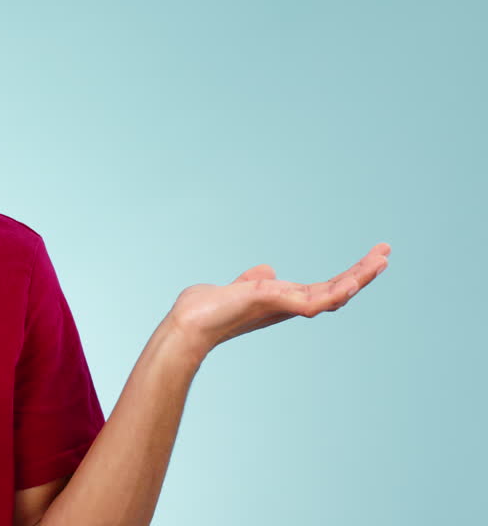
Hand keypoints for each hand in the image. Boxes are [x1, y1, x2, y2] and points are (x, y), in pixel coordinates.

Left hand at [168, 242, 390, 356]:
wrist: (189, 323)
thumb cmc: (208, 309)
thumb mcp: (238, 287)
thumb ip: (255, 280)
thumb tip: (268, 271)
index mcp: (284, 300)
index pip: (325, 287)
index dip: (348, 275)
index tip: (370, 258)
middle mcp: (289, 306)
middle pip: (336, 290)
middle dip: (363, 272)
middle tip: (386, 252)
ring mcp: (284, 306)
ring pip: (333, 295)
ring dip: (358, 278)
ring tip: (380, 261)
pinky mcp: (275, 304)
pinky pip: (313, 303)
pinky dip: (334, 294)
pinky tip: (352, 283)